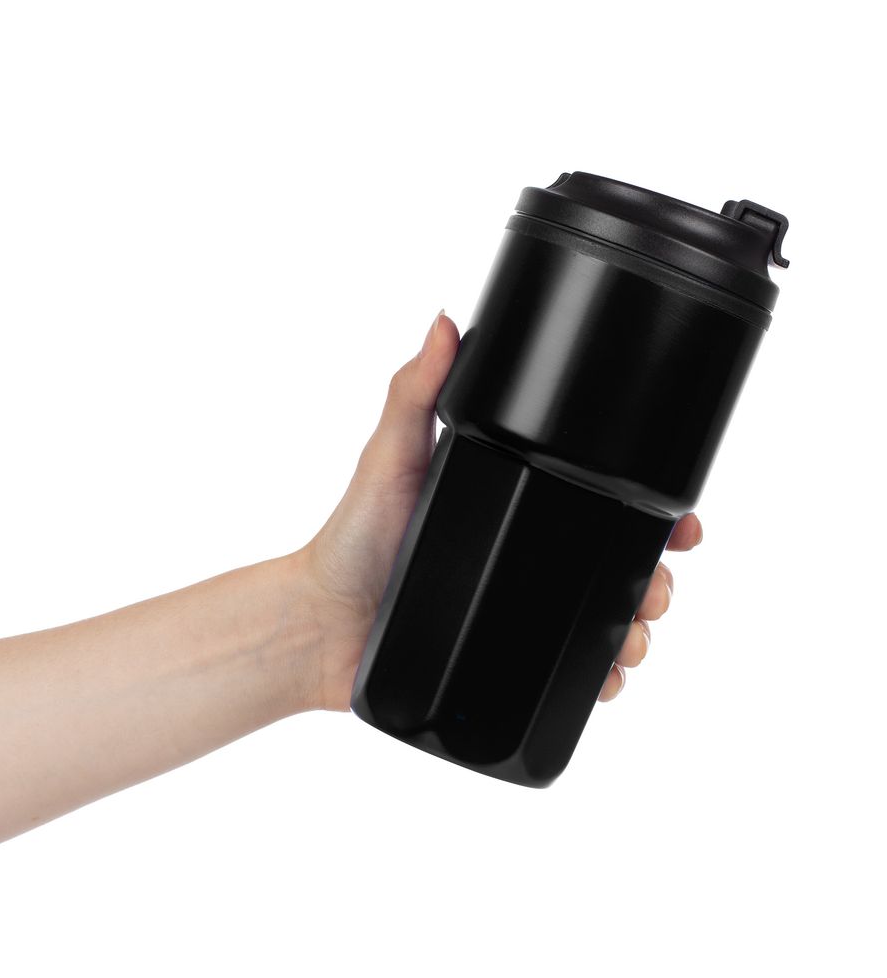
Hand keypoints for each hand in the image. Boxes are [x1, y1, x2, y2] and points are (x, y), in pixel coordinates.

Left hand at [300, 312, 703, 711]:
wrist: (320, 623)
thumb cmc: (350, 537)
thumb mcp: (390, 455)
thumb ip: (415, 390)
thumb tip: (444, 320)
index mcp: (513, 504)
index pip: (597, 500)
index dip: (648, 509)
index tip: (681, 520)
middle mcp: (525, 556)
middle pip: (616, 563)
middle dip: (654, 575)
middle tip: (657, 587)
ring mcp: (520, 611)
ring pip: (603, 619)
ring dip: (635, 628)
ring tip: (633, 637)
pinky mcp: (504, 662)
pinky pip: (568, 674)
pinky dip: (600, 679)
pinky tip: (610, 678)